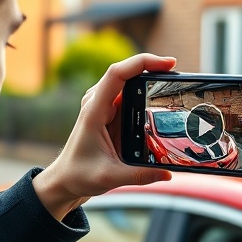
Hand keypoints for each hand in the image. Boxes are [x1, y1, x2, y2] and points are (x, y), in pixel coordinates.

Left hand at [32, 53, 176, 219]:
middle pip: (126, 72)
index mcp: (94, 111)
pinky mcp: (109, 112)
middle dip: (152, 68)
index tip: (169, 63)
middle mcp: (97, 102)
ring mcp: (103, 105)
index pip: (117, 74)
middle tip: (178, 75)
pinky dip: (145, 90)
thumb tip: (168, 174)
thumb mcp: (110, 178)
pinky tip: (160, 96)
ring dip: (150, 78)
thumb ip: (140, 176)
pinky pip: (129, 94)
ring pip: (128, 81)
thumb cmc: (79, 175)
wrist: (64, 179)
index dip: (143, 62)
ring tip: (173, 83)